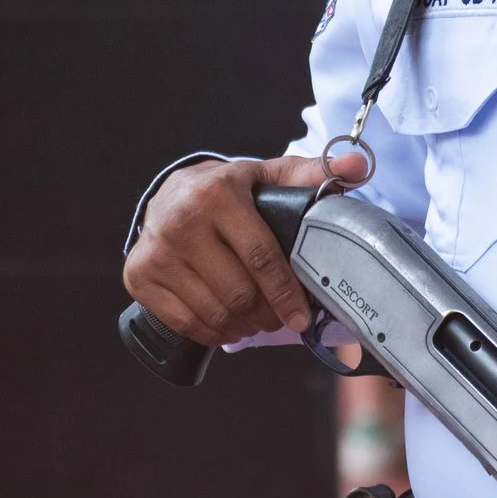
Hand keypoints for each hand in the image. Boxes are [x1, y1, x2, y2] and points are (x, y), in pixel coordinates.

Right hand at [121, 145, 360, 345]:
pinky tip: (227, 324)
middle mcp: (181, 222)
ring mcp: (156, 252)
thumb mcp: (265, 177)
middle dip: (267, 315)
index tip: (301, 319)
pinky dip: (213, 332)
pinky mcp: (139, 276)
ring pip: (214, 312)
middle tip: (278, 319)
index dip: (285, 294)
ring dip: (242, 326)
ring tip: (255, 321)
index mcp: (217, 195)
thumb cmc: (226, 192)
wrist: (165, 195)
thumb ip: (310, 175)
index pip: (261, 257)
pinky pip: (185, 322)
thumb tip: (357, 165)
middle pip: (239, 292)